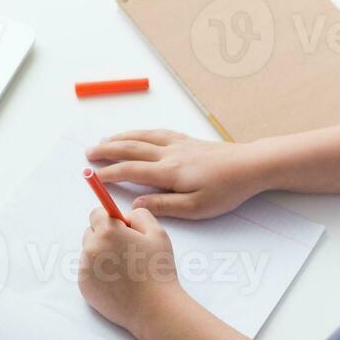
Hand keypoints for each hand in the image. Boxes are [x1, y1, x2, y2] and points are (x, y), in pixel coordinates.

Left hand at [79, 206, 186, 335]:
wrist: (154, 308)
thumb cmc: (157, 270)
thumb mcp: (157, 233)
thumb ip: (139, 215)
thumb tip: (124, 216)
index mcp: (108, 232)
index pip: (96, 214)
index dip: (110, 219)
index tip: (121, 228)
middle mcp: (91, 248)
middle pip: (91, 233)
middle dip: (105, 237)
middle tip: (127, 251)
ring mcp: (85, 268)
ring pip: (90, 253)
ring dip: (102, 255)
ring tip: (125, 270)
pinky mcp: (84, 286)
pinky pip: (88, 271)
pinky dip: (99, 273)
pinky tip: (118, 282)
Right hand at [85, 129, 262, 218]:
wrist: (251, 165)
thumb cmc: (226, 190)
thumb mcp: (197, 208)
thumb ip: (164, 206)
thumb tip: (136, 206)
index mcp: (169, 172)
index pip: (131, 170)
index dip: (110, 173)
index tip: (93, 176)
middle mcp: (169, 154)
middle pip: (131, 148)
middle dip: (107, 151)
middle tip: (88, 154)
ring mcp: (179, 144)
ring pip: (142, 137)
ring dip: (120, 138)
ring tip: (104, 141)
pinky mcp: (188, 141)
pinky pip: (157, 132)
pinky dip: (140, 132)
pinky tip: (137, 134)